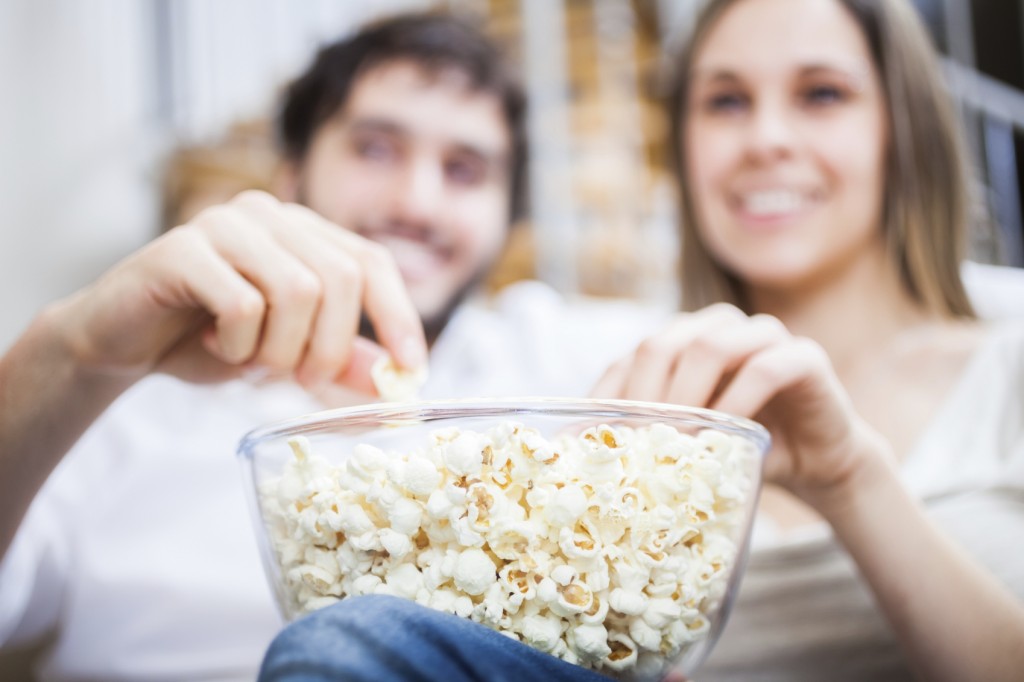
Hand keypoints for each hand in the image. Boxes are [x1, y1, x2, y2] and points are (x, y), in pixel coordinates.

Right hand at [49, 191, 426, 392]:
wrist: (120, 342)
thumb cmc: (207, 342)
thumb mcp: (286, 357)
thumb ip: (339, 362)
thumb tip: (397, 381)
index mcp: (301, 231)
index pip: (370, 262)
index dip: (397, 315)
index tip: (413, 368)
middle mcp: (267, 215)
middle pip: (339, 278)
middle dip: (331, 346)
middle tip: (304, 380)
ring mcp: (223, 224)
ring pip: (297, 290)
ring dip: (281, 349)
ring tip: (252, 362)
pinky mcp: (180, 248)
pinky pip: (242, 304)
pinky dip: (238, 345)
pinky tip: (215, 346)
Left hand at [590, 304, 888, 510]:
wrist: (816, 463)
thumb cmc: (741, 451)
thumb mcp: (687, 444)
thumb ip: (644, 435)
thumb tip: (577, 450)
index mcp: (684, 339)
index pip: (634, 357)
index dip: (613, 395)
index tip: (597, 439)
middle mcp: (719, 326)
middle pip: (665, 343)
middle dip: (645, 396)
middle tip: (636, 442)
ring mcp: (763, 334)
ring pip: (709, 347)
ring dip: (686, 396)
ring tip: (676, 440)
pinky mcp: (804, 355)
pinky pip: (764, 367)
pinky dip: (738, 401)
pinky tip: (725, 435)